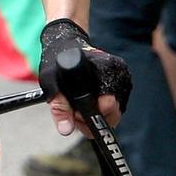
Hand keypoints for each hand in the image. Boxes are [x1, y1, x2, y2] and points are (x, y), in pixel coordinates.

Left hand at [35, 17, 129, 136]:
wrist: (67, 45)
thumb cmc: (57, 62)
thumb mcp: (51, 83)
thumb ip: (59, 107)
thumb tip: (66, 130)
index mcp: (105, 68)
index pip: (108, 104)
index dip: (91, 115)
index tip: (76, 113)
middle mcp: (119, 72)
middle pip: (114, 113)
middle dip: (93, 119)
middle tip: (75, 113)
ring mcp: (123, 79)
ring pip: (115, 114)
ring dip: (97, 116)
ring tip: (78, 108)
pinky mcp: (123, 85)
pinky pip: (115, 109)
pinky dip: (101, 111)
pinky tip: (87, 103)